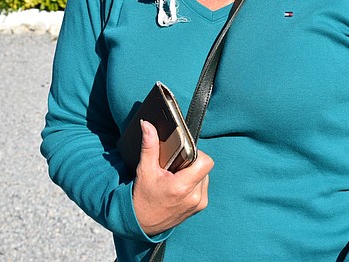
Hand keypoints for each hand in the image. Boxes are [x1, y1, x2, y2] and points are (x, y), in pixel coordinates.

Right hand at [132, 119, 213, 235]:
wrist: (142, 223)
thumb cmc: (143, 198)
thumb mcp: (145, 170)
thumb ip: (149, 146)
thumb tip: (147, 125)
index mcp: (183, 187)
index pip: (205, 162)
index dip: (196, 154)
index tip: (183, 155)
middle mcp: (195, 197)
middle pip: (204, 168)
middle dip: (192, 163)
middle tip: (175, 167)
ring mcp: (199, 204)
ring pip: (205, 176)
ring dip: (193, 173)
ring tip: (176, 176)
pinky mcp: (200, 207)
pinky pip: (203, 187)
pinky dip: (194, 183)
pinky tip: (179, 185)